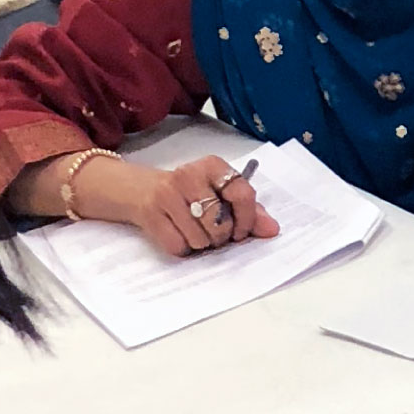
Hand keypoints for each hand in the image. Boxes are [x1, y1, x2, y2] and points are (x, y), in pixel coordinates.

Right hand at [78, 155, 280, 256]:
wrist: (141, 190)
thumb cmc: (191, 193)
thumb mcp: (220, 192)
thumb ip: (250, 209)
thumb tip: (272, 229)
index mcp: (213, 166)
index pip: (242, 193)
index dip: (247, 219)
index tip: (242, 231)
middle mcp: (190, 175)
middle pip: (220, 223)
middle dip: (221, 236)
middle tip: (214, 231)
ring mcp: (168, 194)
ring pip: (200, 239)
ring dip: (201, 243)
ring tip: (194, 230)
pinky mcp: (150, 214)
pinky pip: (178, 246)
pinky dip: (182, 248)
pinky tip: (178, 233)